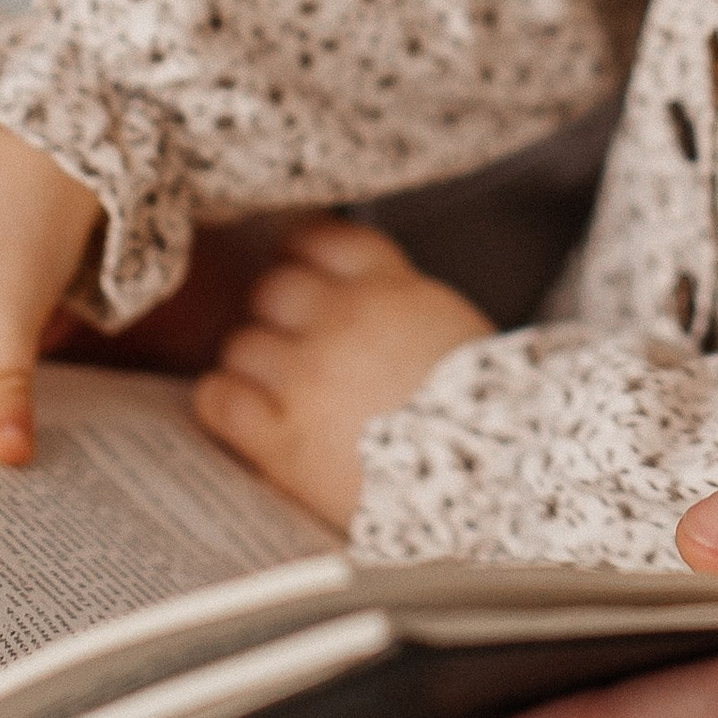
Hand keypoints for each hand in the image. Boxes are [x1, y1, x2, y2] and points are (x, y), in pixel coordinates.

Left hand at [194, 220, 488, 527]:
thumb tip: (358, 294)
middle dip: (276, 316)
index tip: (297, 270)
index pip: (321, 239)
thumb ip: (400, 302)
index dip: (300, 254)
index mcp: (392, 288)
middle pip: (273, 289)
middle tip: (290, 346)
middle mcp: (344, 320)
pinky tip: (240, 414)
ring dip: (254, 366)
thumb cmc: (490, 413)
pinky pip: (220, 400)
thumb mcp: (452, 327)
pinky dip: (223, 403)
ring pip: (242, 344)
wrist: (497, 478)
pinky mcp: (284, 438)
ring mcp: (310, 377)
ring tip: (274, 391)